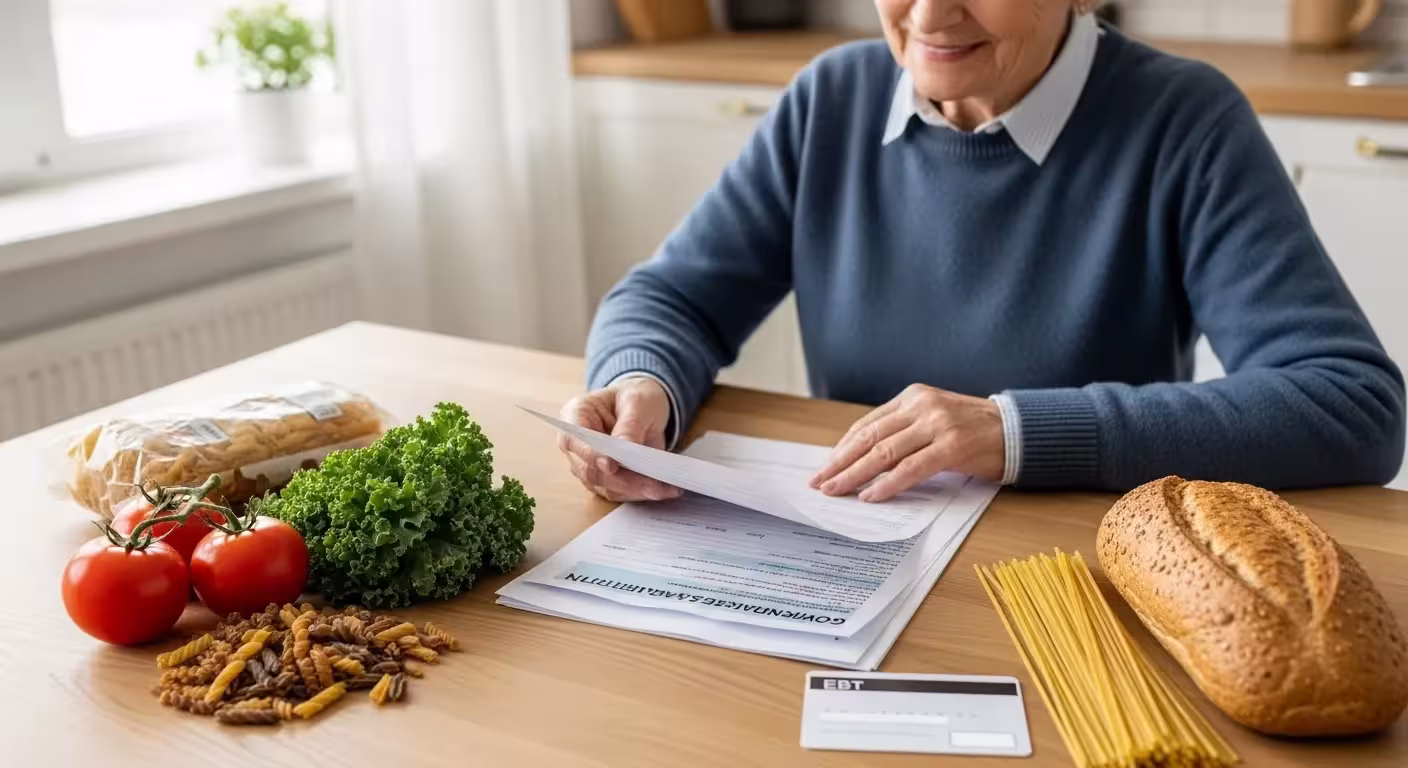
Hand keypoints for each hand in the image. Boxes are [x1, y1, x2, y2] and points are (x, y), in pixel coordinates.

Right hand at [558, 377, 682, 502]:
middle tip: (651, 484)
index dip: (590, 454)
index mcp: (575, 415)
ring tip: (663, 489)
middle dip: (622, 480)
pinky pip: (619, 492)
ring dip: (635, 491)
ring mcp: (588, 465)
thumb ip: (629, 425)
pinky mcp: (604, 480)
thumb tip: (624, 449)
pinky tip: (663, 490)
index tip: (611, 465)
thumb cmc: (634, 398)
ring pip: (605, 486)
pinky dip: (641, 493)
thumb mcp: (637, 402)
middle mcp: (577, 444)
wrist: (643, 407)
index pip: (575, 440)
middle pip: (590, 470)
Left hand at [808, 384, 1004, 502]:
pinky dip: (887, 483)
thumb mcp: (934, 421)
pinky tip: (871, 495)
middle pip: (869, 437)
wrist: (1018, 430)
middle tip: (819, 482)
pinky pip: (911, 468)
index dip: (842, 448)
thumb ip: (904, 433)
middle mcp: (921, 405)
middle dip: (840, 462)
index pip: (867, 424)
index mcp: (912, 396)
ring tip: (836, 491)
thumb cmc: (974, 431)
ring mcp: (937, 423)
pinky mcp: (952, 445)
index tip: (825, 467)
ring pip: (884, 452)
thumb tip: (864, 461)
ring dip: (855, 475)